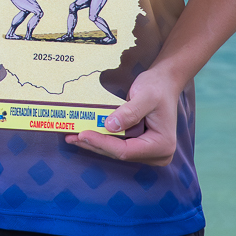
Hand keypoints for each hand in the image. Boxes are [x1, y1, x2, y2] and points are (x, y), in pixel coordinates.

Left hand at [66, 65, 186, 165]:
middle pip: (119, 154)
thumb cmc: (157, 87)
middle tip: (71, 136)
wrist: (164, 82)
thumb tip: (109, 126)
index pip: (126, 151)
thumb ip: (129, 112)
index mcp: (162, 145)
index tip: (83, 134)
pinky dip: (102, 139)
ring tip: (73, 136)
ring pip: (116, 152)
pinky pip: (118, 145)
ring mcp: (148, 152)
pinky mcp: (140, 146)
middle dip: (95, 145)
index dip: (103, 143)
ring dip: (95, 144)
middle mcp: (156, 154)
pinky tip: (85, 134)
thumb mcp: (145, 96)